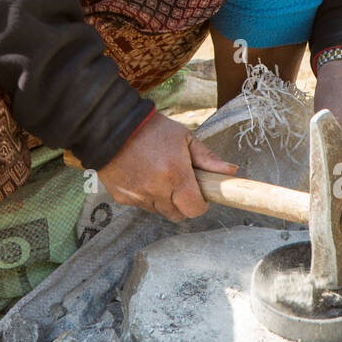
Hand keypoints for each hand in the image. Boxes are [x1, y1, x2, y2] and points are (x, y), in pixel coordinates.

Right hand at [97, 112, 239, 222]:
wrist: (111, 126)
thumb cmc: (151, 128)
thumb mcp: (183, 137)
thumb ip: (207, 158)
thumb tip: (231, 171)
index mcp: (176, 175)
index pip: (195, 209)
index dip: (200, 204)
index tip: (199, 194)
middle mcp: (157, 190)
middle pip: (178, 215)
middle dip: (183, 203)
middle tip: (179, 183)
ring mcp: (138, 196)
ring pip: (159, 210)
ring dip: (163, 199)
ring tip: (158, 175)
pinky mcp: (123, 198)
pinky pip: (141, 204)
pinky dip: (145, 196)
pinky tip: (141, 175)